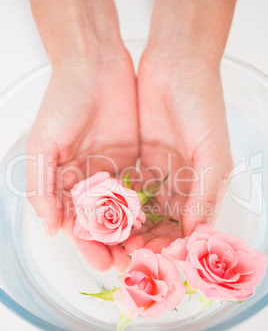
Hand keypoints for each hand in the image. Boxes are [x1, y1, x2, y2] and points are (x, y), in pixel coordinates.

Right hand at [25, 48, 137, 271]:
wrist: (95, 65)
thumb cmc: (63, 101)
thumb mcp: (42, 144)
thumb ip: (40, 187)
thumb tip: (48, 228)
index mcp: (65, 186)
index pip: (78, 227)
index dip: (90, 247)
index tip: (105, 263)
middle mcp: (90, 185)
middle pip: (106, 228)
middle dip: (118, 248)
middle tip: (135, 265)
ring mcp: (115, 175)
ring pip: (128, 215)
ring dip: (138, 235)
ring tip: (153, 252)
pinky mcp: (136, 162)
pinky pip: (145, 192)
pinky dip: (153, 210)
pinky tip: (164, 224)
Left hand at [123, 0, 238, 253]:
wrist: (175, 63)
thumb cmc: (202, 104)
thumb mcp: (213, 153)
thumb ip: (205, 195)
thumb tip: (195, 233)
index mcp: (201, 186)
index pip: (186, 227)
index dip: (170, 245)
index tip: (153, 258)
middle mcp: (178, 183)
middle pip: (160, 224)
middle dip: (144, 241)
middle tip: (124, 255)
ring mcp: (155, 172)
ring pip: (140, 210)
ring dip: (126, 228)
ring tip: (110, 242)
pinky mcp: (135, 158)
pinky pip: (124, 188)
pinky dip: (114, 204)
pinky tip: (102, 216)